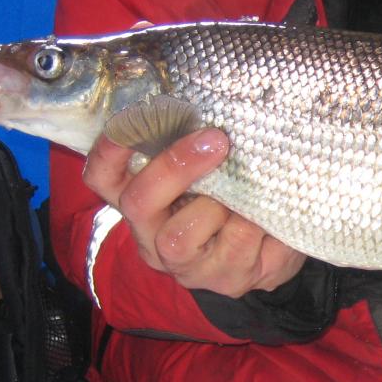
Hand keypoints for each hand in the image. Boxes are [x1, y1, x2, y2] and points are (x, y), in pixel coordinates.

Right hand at [82, 128, 305, 296]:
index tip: (135, 116)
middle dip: (175, 167)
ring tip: (247, 193)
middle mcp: (152, 237)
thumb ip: (198, 145)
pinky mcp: (225, 279)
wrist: (278, 251)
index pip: (103, 177)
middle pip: (138, 203)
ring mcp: (185, 266)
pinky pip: (236, 242)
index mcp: (143, 203)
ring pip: (180, 235)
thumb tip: (212, 101)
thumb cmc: (236, 201)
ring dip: (220, 205)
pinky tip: (268, 212)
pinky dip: (256, 219)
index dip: (109, 149)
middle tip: (216, 140)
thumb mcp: (213, 171)